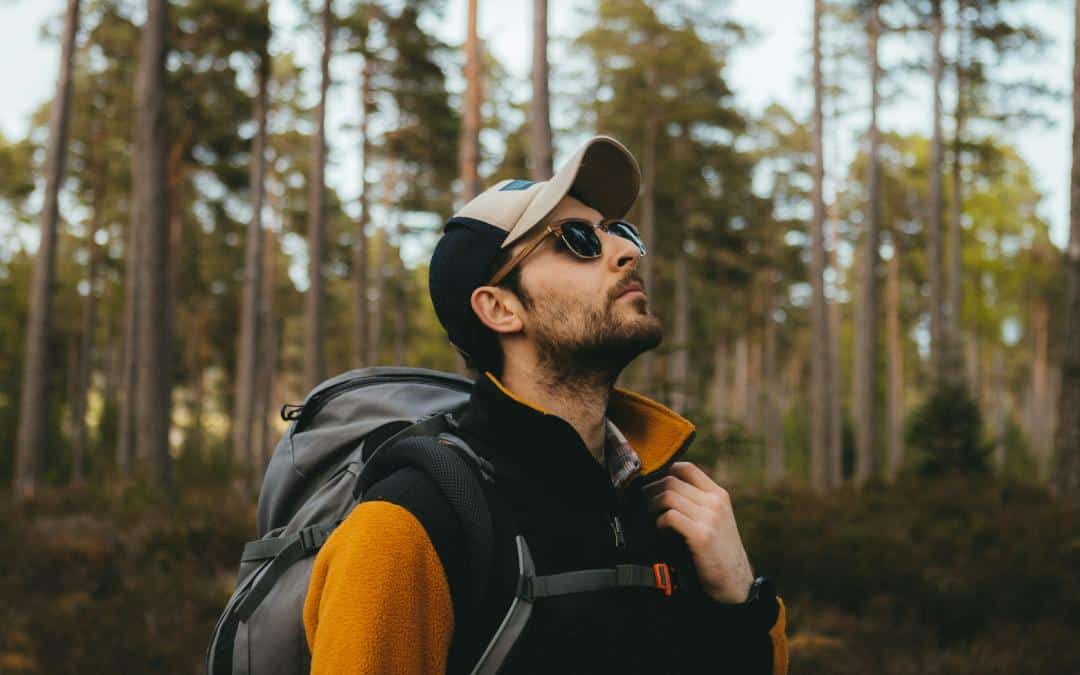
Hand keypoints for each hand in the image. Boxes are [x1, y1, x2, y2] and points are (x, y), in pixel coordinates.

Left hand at [643, 461, 754, 603]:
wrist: (736, 582)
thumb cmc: (720, 552)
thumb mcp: (716, 520)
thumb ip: (698, 503)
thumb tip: (665, 491)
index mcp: (719, 495)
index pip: (687, 468)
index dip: (665, 472)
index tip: (655, 485)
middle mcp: (715, 502)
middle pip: (671, 481)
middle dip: (652, 491)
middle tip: (645, 504)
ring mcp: (709, 517)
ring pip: (668, 496)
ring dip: (653, 506)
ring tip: (653, 518)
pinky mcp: (701, 535)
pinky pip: (669, 517)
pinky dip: (659, 523)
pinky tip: (662, 532)